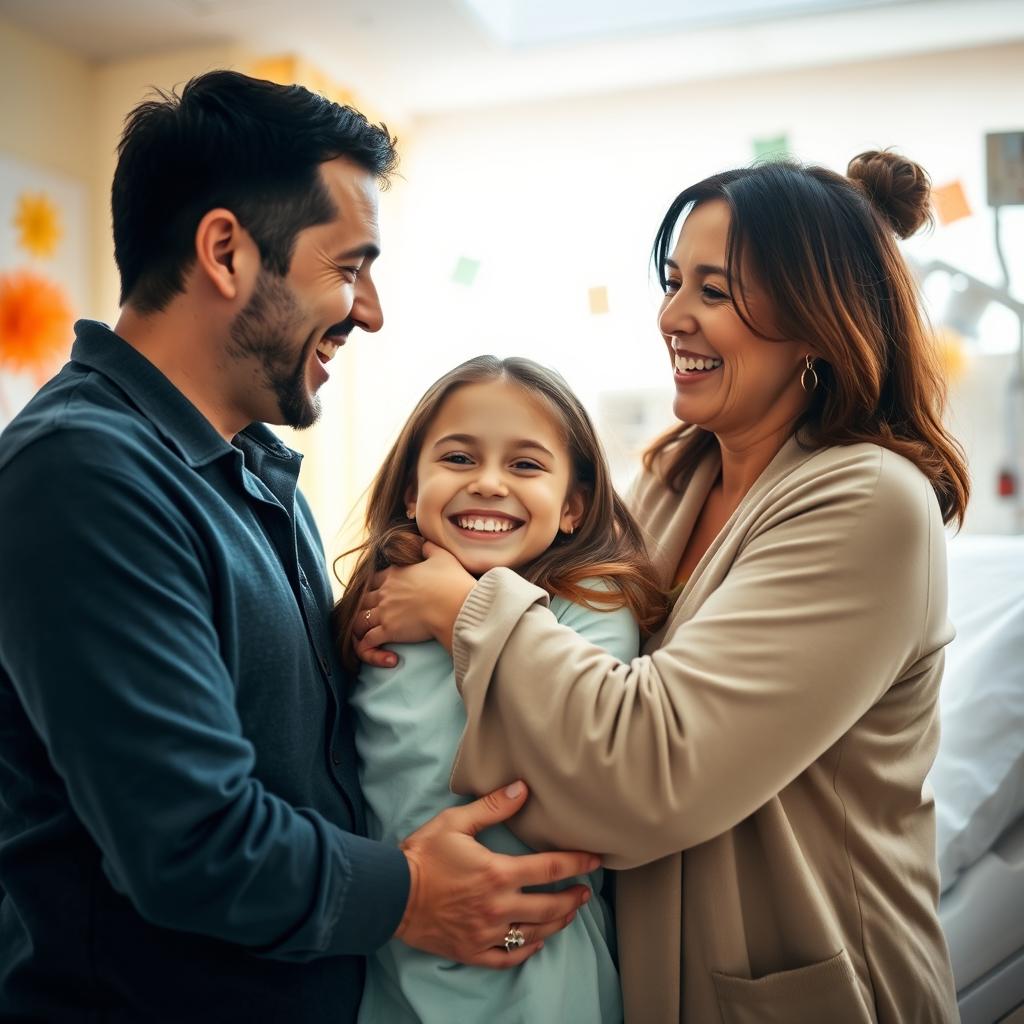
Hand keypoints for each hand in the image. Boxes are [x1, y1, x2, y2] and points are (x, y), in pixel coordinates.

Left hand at [354, 541, 475, 666]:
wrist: (456, 606)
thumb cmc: (452, 582)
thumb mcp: (442, 556)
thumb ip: (429, 548)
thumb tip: (422, 543)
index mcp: (395, 574)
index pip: (372, 580)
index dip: (372, 588)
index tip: (377, 595)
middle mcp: (385, 592)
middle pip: (361, 600)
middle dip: (362, 609)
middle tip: (368, 617)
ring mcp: (385, 612)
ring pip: (358, 620)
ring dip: (359, 628)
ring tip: (367, 635)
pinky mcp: (389, 631)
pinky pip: (367, 641)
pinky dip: (368, 648)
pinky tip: (380, 653)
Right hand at [395, 781, 598, 967]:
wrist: (391, 894)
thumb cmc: (423, 855)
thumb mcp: (456, 822)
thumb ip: (493, 807)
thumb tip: (523, 789)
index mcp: (498, 872)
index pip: (550, 868)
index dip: (577, 863)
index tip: (595, 860)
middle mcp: (498, 906)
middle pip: (550, 906)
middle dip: (573, 897)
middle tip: (586, 891)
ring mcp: (486, 931)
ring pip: (534, 932)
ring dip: (557, 922)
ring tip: (569, 913)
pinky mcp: (472, 950)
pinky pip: (508, 957)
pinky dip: (527, 950)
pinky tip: (536, 941)